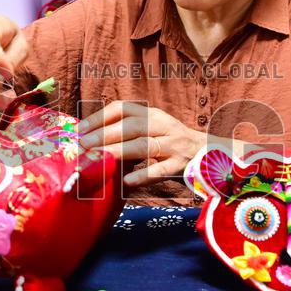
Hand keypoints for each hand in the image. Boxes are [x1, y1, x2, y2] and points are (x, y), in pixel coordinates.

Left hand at [77, 102, 205, 185]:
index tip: (80, 130)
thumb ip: (127, 132)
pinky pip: (161, 170)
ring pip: (144, 146)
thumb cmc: (171, 143)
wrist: (210, 154)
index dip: (100, 117)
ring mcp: (174, 145)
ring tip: (99, 159)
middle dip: (105, 135)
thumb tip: (90, 139)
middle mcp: (163, 126)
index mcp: (152, 114)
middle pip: (131, 126)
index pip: (122, 108)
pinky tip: (127, 181)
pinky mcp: (181, 165)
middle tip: (83, 145)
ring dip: (119, 152)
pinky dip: (144, 175)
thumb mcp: (153, 129)